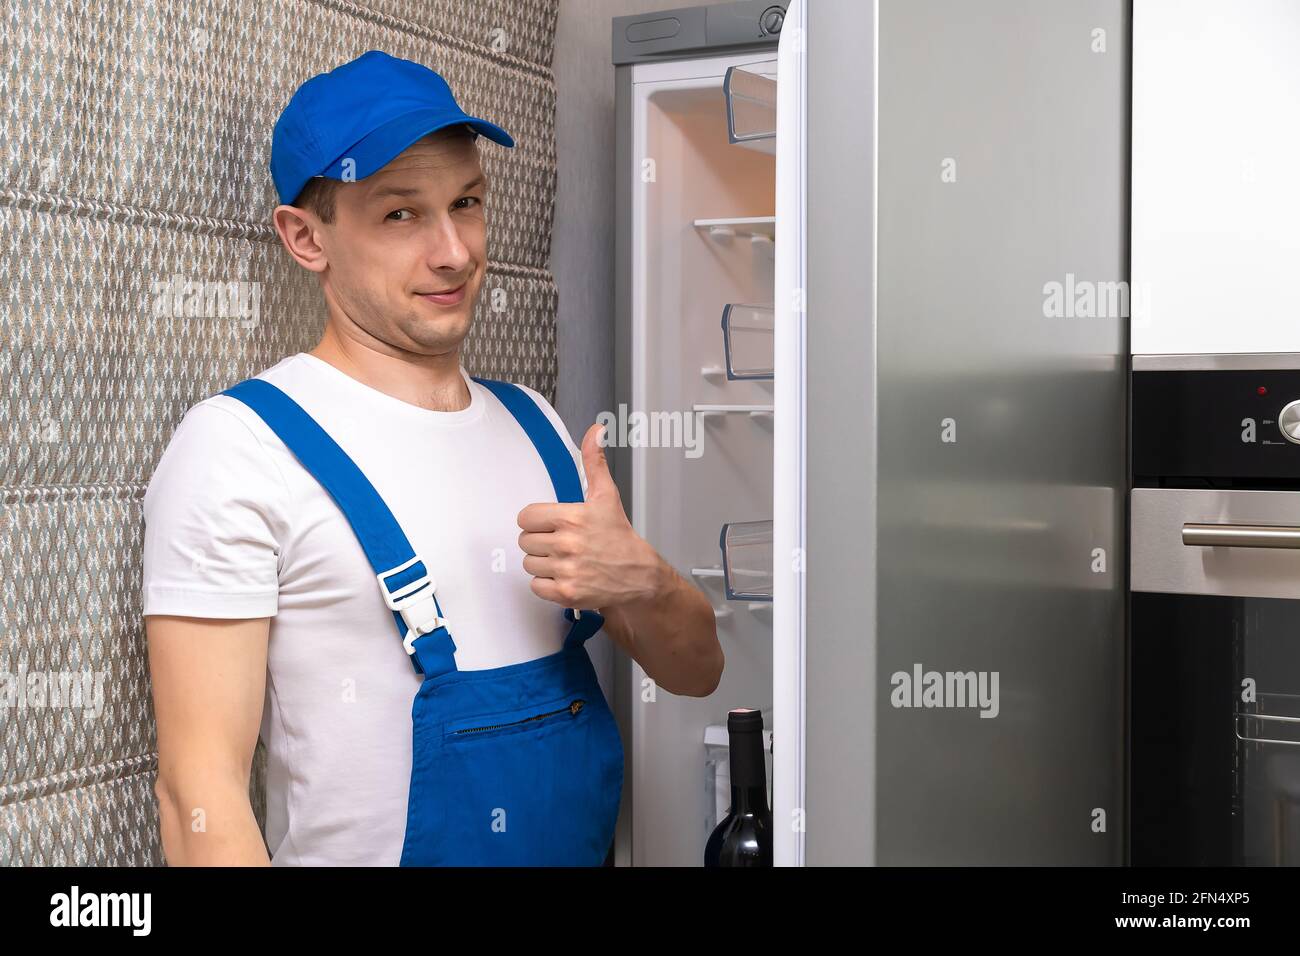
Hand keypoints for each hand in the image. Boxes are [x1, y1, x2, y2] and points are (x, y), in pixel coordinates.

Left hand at [517, 422, 666, 610]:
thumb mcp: (606, 495)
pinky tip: (565, 575)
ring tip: (565, 560)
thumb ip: (594, 462)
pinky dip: (547, 584)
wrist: (639, 575)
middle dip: (541, 541)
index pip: (526, 517)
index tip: (551, 525)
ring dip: (543, 563)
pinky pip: (536, 586)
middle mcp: (566, 544)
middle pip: (525, 541)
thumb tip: (595, 431)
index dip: (537, 521)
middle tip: (562, 543)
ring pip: (529, 563)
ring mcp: (566, 570)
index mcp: (570, 517)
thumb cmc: (620, 537)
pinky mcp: (565, 593)